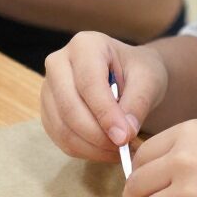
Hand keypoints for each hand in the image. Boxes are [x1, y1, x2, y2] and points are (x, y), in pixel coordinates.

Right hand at [41, 31, 168, 161]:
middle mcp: (59, 62)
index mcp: (85, 45)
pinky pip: (61, 139)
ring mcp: (49, 88)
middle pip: (69, 107)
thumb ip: (137, 103)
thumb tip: (123, 134)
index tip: (124, 137)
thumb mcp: (148, 80)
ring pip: (62, 127)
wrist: (127, 75)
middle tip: (124, 147)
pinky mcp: (48, 111)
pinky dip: (84, 151)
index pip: (89, 83)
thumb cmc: (138, 72)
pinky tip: (106, 150)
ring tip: (119, 150)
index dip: (105, 113)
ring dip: (92, 147)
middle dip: (97, 135)